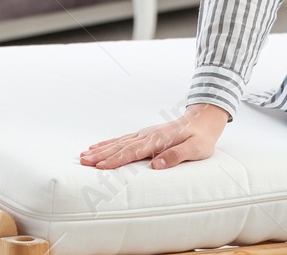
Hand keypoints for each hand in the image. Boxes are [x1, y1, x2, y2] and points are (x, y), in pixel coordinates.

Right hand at [80, 103, 230, 169]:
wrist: (202, 120)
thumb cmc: (201, 138)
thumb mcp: (195, 149)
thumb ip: (176, 156)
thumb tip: (156, 165)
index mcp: (159, 140)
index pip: (133, 152)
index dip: (116, 160)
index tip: (100, 166)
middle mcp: (147, 135)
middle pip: (120, 146)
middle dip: (101, 155)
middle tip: (83, 162)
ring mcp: (144, 134)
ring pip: (118, 142)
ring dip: (100, 149)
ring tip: (83, 155)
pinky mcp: (144, 135)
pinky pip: (122, 140)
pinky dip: (108, 143)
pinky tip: (97, 147)